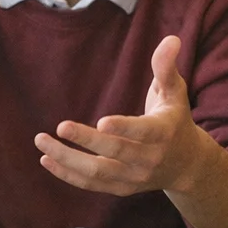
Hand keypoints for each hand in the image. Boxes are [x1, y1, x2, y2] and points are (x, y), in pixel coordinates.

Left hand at [35, 35, 217, 196]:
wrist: (186, 164)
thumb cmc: (175, 118)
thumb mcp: (175, 92)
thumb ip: (166, 67)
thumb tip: (171, 39)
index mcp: (163, 132)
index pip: (143, 132)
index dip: (123, 128)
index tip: (100, 122)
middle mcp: (149, 159)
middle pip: (115, 152)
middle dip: (86, 141)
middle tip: (60, 126)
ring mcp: (134, 177)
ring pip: (98, 173)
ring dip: (67, 159)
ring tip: (41, 141)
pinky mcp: (121, 188)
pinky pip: (91, 184)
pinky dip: (67, 174)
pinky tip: (46, 159)